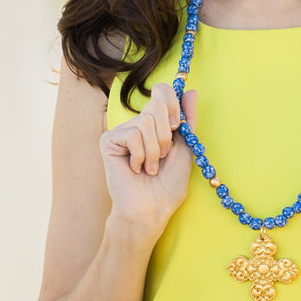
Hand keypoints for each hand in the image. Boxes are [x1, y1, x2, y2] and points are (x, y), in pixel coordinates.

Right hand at [100, 82, 197, 234]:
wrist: (151, 209)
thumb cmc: (167, 184)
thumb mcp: (186, 148)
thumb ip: (188, 119)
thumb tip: (191, 91)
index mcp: (157, 123)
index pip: (163, 91)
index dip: (173, 104)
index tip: (178, 126)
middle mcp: (138, 123)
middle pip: (157, 104)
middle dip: (167, 135)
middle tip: (163, 155)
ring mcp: (122, 131)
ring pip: (146, 121)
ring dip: (155, 150)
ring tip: (151, 167)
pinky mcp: (109, 140)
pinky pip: (132, 134)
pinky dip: (141, 155)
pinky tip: (135, 168)